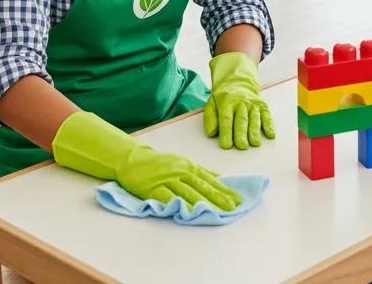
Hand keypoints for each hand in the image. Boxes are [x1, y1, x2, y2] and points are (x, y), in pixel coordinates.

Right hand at [52, 111, 241, 210]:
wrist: (133, 158)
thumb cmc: (160, 163)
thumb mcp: (182, 163)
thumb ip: (199, 172)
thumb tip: (220, 179)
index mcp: (189, 166)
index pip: (211, 179)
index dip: (224, 189)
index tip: (237, 198)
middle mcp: (181, 172)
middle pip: (203, 186)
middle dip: (219, 197)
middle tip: (233, 206)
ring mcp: (168, 180)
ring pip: (189, 192)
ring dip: (205, 202)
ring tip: (217, 211)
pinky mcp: (154, 188)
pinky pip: (168, 198)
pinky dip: (178, 205)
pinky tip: (188, 212)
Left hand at [204, 52, 275, 149]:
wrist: (238, 82)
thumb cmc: (223, 98)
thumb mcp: (211, 104)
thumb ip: (210, 118)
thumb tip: (212, 132)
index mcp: (227, 102)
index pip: (226, 119)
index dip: (227, 132)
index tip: (227, 145)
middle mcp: (241, 102)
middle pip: (241, 120)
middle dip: (242, 134)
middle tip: (242, 146)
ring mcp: (253, 104)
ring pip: (254, 119)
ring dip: (255, 131)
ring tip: (255, 143)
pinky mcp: (263, 106)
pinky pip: (267, 116)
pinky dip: (269, 125)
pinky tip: (270, 135)